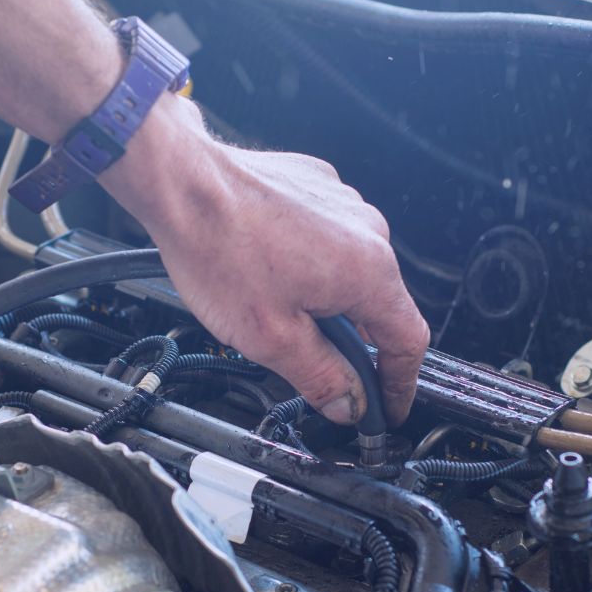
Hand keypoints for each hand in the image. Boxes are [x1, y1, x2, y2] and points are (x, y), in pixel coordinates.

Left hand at [101, 96, 428, 426]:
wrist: (183, 183)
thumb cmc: (220, 249)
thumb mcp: (272, 339)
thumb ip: (322, 378)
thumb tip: (350, 404)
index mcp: (369, 271)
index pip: (408, 343)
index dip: (400, 384)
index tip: (388, 407)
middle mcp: (368, 231)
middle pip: (380, 306)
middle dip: (354, 343)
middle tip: (318, 368)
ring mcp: (345, 204)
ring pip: (353, 271)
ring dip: (330, 300)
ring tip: (279, 309)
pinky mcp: (320, 188)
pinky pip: (330, 238)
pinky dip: (312, 263)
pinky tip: (272, 271)